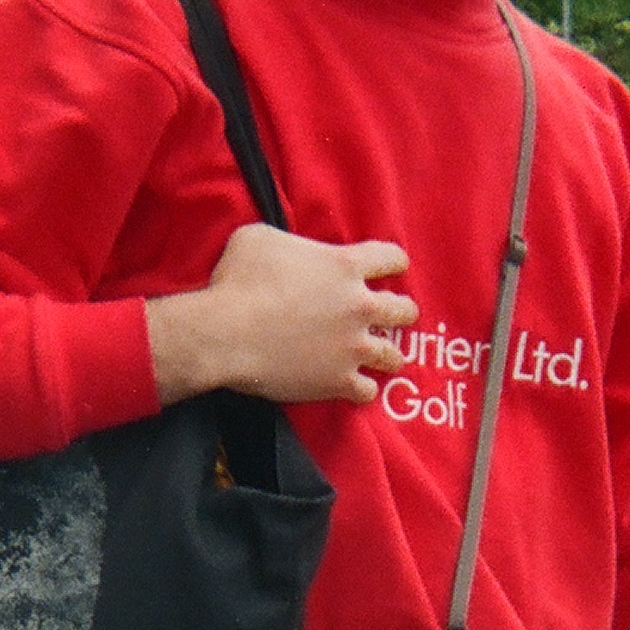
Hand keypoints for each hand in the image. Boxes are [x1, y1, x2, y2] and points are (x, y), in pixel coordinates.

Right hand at [149, 224, 417, 407]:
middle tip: (390, 316)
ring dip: (387, 354)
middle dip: (400, 312)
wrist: (225, 333)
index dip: (392, 263)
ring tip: (380, 357)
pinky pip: (367, 391)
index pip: (391, 258)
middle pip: (404, 310)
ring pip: (393, 356)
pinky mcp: (338, 381)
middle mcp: (359, 306)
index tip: (390, 269)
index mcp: (345, 266)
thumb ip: (289, 242)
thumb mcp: (259, 238)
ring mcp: (352, 347)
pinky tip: (354, 386)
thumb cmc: (237, 282)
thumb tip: (288, 249)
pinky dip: (361, 389)